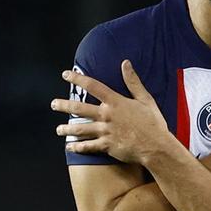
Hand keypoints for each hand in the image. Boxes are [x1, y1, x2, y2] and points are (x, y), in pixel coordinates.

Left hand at [51, 62, 177, 164]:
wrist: (156, 146)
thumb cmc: (153, 122)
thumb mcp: (145, 99)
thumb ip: (133, 81)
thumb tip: (125, 63)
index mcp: (115, 102)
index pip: (92, 86)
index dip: (78, 79)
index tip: (65, 75)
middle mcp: (107, 115)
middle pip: (80, 108)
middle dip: (64, 105)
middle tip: (53, 104)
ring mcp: (106, 131)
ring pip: (81, 129)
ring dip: (67, 129)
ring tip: (58, 129)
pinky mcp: (107, 146)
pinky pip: (88, 147)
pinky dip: (78, 147)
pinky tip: (69, 147)